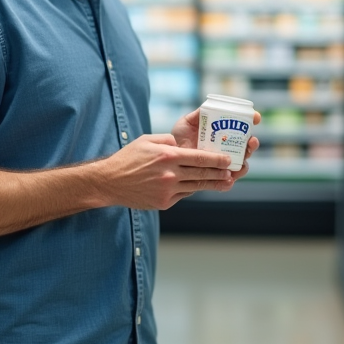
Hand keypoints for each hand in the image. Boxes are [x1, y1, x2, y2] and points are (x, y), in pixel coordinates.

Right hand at [94, 133, 233, 209]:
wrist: (110, 182)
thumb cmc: (128, 158)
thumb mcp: (147, 141)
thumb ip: (167, 140)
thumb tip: (182, 143)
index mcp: (168, 156)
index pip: (199, 158)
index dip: (217, 159)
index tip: (229, 159)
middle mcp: (170, 174)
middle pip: (202, 174)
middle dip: (220, 172)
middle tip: (233, 171)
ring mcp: (167, 190)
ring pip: (196, 187)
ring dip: (212, 184)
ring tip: (225, 181)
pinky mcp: (164, 203)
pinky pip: (183, 195)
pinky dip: (191, 190)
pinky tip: (199, 186)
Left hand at [171, 108, 260, 188]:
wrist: (169, 158)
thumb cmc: (179, 137)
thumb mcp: (188, 122)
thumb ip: (199, 114)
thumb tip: (208, 106)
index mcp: (225, 133)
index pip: (244, 127)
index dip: (253, 121)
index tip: (256, 118)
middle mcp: (228, 148)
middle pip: (248, 147)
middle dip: (253, 144)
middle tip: (251, 141)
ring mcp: (224, 164)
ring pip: (241, 165)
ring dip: (244, 164)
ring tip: (241, 163)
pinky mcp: (216, 177)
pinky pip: (226, 182)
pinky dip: (229, 182)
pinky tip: (228, 179)